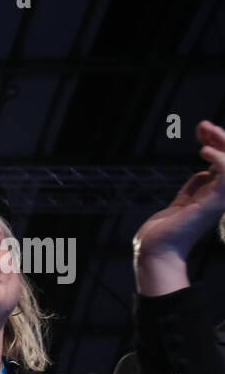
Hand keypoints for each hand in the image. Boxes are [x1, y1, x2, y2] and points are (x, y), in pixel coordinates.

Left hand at [133, 121, 224, 290]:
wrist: (156, 248)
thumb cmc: (164, 230)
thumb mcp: (183, 201)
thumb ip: (195, 187)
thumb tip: (204, 172)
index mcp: (215, 193)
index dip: (217, 143)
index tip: (202, 130)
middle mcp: (221, 195)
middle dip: (221, 138)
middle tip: (204, 125)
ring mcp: (220, 199)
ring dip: (223, 143)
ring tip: (205, 133)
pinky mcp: (215, 202)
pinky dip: (220, 159)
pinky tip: (204, 151)